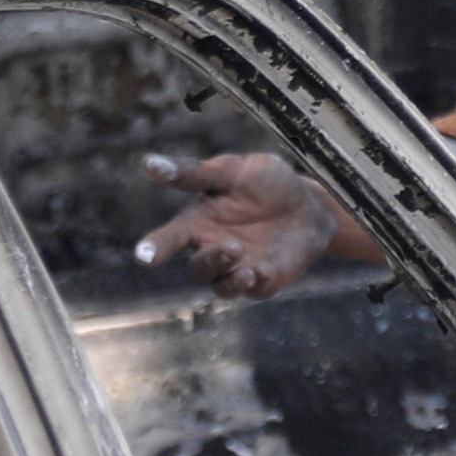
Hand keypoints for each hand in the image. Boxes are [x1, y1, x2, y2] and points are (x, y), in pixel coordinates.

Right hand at [138, 148, 340, 300]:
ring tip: (241, 255)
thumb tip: (150, 164)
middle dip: (210, 260)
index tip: (144, 256)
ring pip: (221, 284)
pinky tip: (258, 272)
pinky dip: (251, 283)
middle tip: (230, 246)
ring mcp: (237, 268)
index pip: (169, 238)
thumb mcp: (233, 170)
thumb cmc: (266, 183)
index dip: (155, 247)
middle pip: (199, 266)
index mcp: (198, 222)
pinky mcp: (262, 281)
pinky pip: (250, 290)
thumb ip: (196, 173)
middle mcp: (212, 249)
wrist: (312, 203)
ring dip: (228, 274)